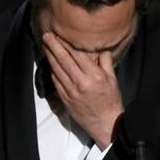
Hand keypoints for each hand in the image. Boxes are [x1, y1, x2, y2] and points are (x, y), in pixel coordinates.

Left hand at [41, 32, 123, 148]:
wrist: (106, 123)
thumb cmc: (111, 101)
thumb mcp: (112, 79)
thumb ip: (106, 62)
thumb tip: (101, 49)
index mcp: (94, 75)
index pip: (77, 55)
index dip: (67, 44)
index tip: (60, 35)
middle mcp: (80, 82)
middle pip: (63, 60)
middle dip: (54, 46)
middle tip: (47, 36)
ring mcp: (71, 91)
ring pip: (57, 70)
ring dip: (50, 57)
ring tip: (46, 47)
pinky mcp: (65, 99)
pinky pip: (56, 82)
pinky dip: (52, 71)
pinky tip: (50, 64)